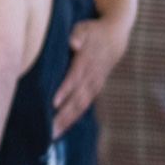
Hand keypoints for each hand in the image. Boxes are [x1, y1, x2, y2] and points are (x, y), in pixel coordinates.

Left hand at [52, 13, 127, 135]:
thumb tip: (73, 42)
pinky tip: (59, 130)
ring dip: (66, 121)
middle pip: (77, 97)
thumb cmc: (92, 32)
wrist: (116, 38)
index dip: (65, 89)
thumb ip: (78, 34)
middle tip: (48, 129)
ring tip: (51, 136)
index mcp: (87, 60)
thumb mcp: (85, 28)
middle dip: (63, 114)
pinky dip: (71, 119)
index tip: (53, 102)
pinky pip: (82, 107)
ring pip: (80, 105)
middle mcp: (92, 76)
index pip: (75, 77)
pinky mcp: (94, 90)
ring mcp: (94, 85)